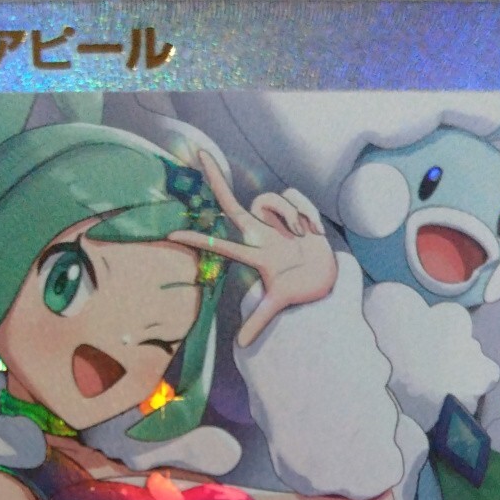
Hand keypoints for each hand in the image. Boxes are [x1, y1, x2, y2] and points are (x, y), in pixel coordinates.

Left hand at [167, 150, 337, 346]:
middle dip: (215, 178)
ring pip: (271, 199)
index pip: (218, 245)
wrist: (329, 279)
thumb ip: (259, 320)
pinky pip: (293, 196)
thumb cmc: (301, 290)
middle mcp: (260, 232)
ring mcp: (276, 219)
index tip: (171, 235)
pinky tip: (313, 228)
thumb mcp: (279, 303)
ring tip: (302, 236)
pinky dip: (305, 210)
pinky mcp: (295, 209)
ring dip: (290, 216)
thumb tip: (242, 344)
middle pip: (232, 203)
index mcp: (253, 254)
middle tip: (200, 155)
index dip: (196, 240)